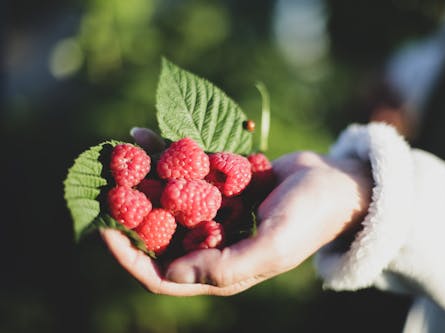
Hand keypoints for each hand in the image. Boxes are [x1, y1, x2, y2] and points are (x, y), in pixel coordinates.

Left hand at [101, 129, 371, 295]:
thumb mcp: (274, 245)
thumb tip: (171, 275)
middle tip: (101, 186)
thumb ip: (227, 264)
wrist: (333, 182)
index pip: (162, 274)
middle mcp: (211, 241)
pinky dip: (164, 155)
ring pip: (166, 199)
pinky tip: (141, 135)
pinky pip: (184, 171)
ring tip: (117, 155)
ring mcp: (214, 212)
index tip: (104, 228)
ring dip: (140, 179)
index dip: (130, 256)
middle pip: (157, 234)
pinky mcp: (218, 184)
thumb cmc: (309, 217)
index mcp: (220, 267)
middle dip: (128, 213)